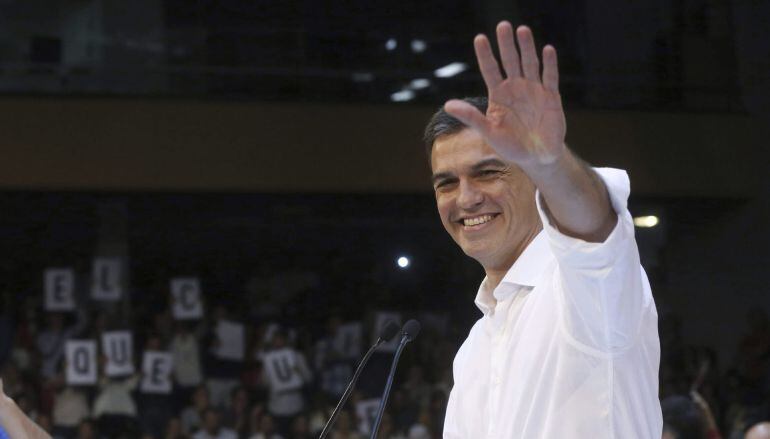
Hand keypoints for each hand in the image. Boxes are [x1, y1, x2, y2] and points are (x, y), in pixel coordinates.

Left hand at [445, 22, 565, 168]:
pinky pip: (550, 77)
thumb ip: (471, 117)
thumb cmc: (511, 146)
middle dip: (506, 44)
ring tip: (522, 30)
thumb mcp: (489, 132)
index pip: (490, 70)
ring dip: (527, 48)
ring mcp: (534, 90)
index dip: (485, 54)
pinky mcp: (551, 97)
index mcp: (499, 95)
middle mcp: (516, 88)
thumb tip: (448, 105)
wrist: (537, 158)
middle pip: (510, 61)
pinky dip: (549, 64)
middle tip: (503, 26)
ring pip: (530, 64)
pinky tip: (547, 49)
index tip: (480, 38)